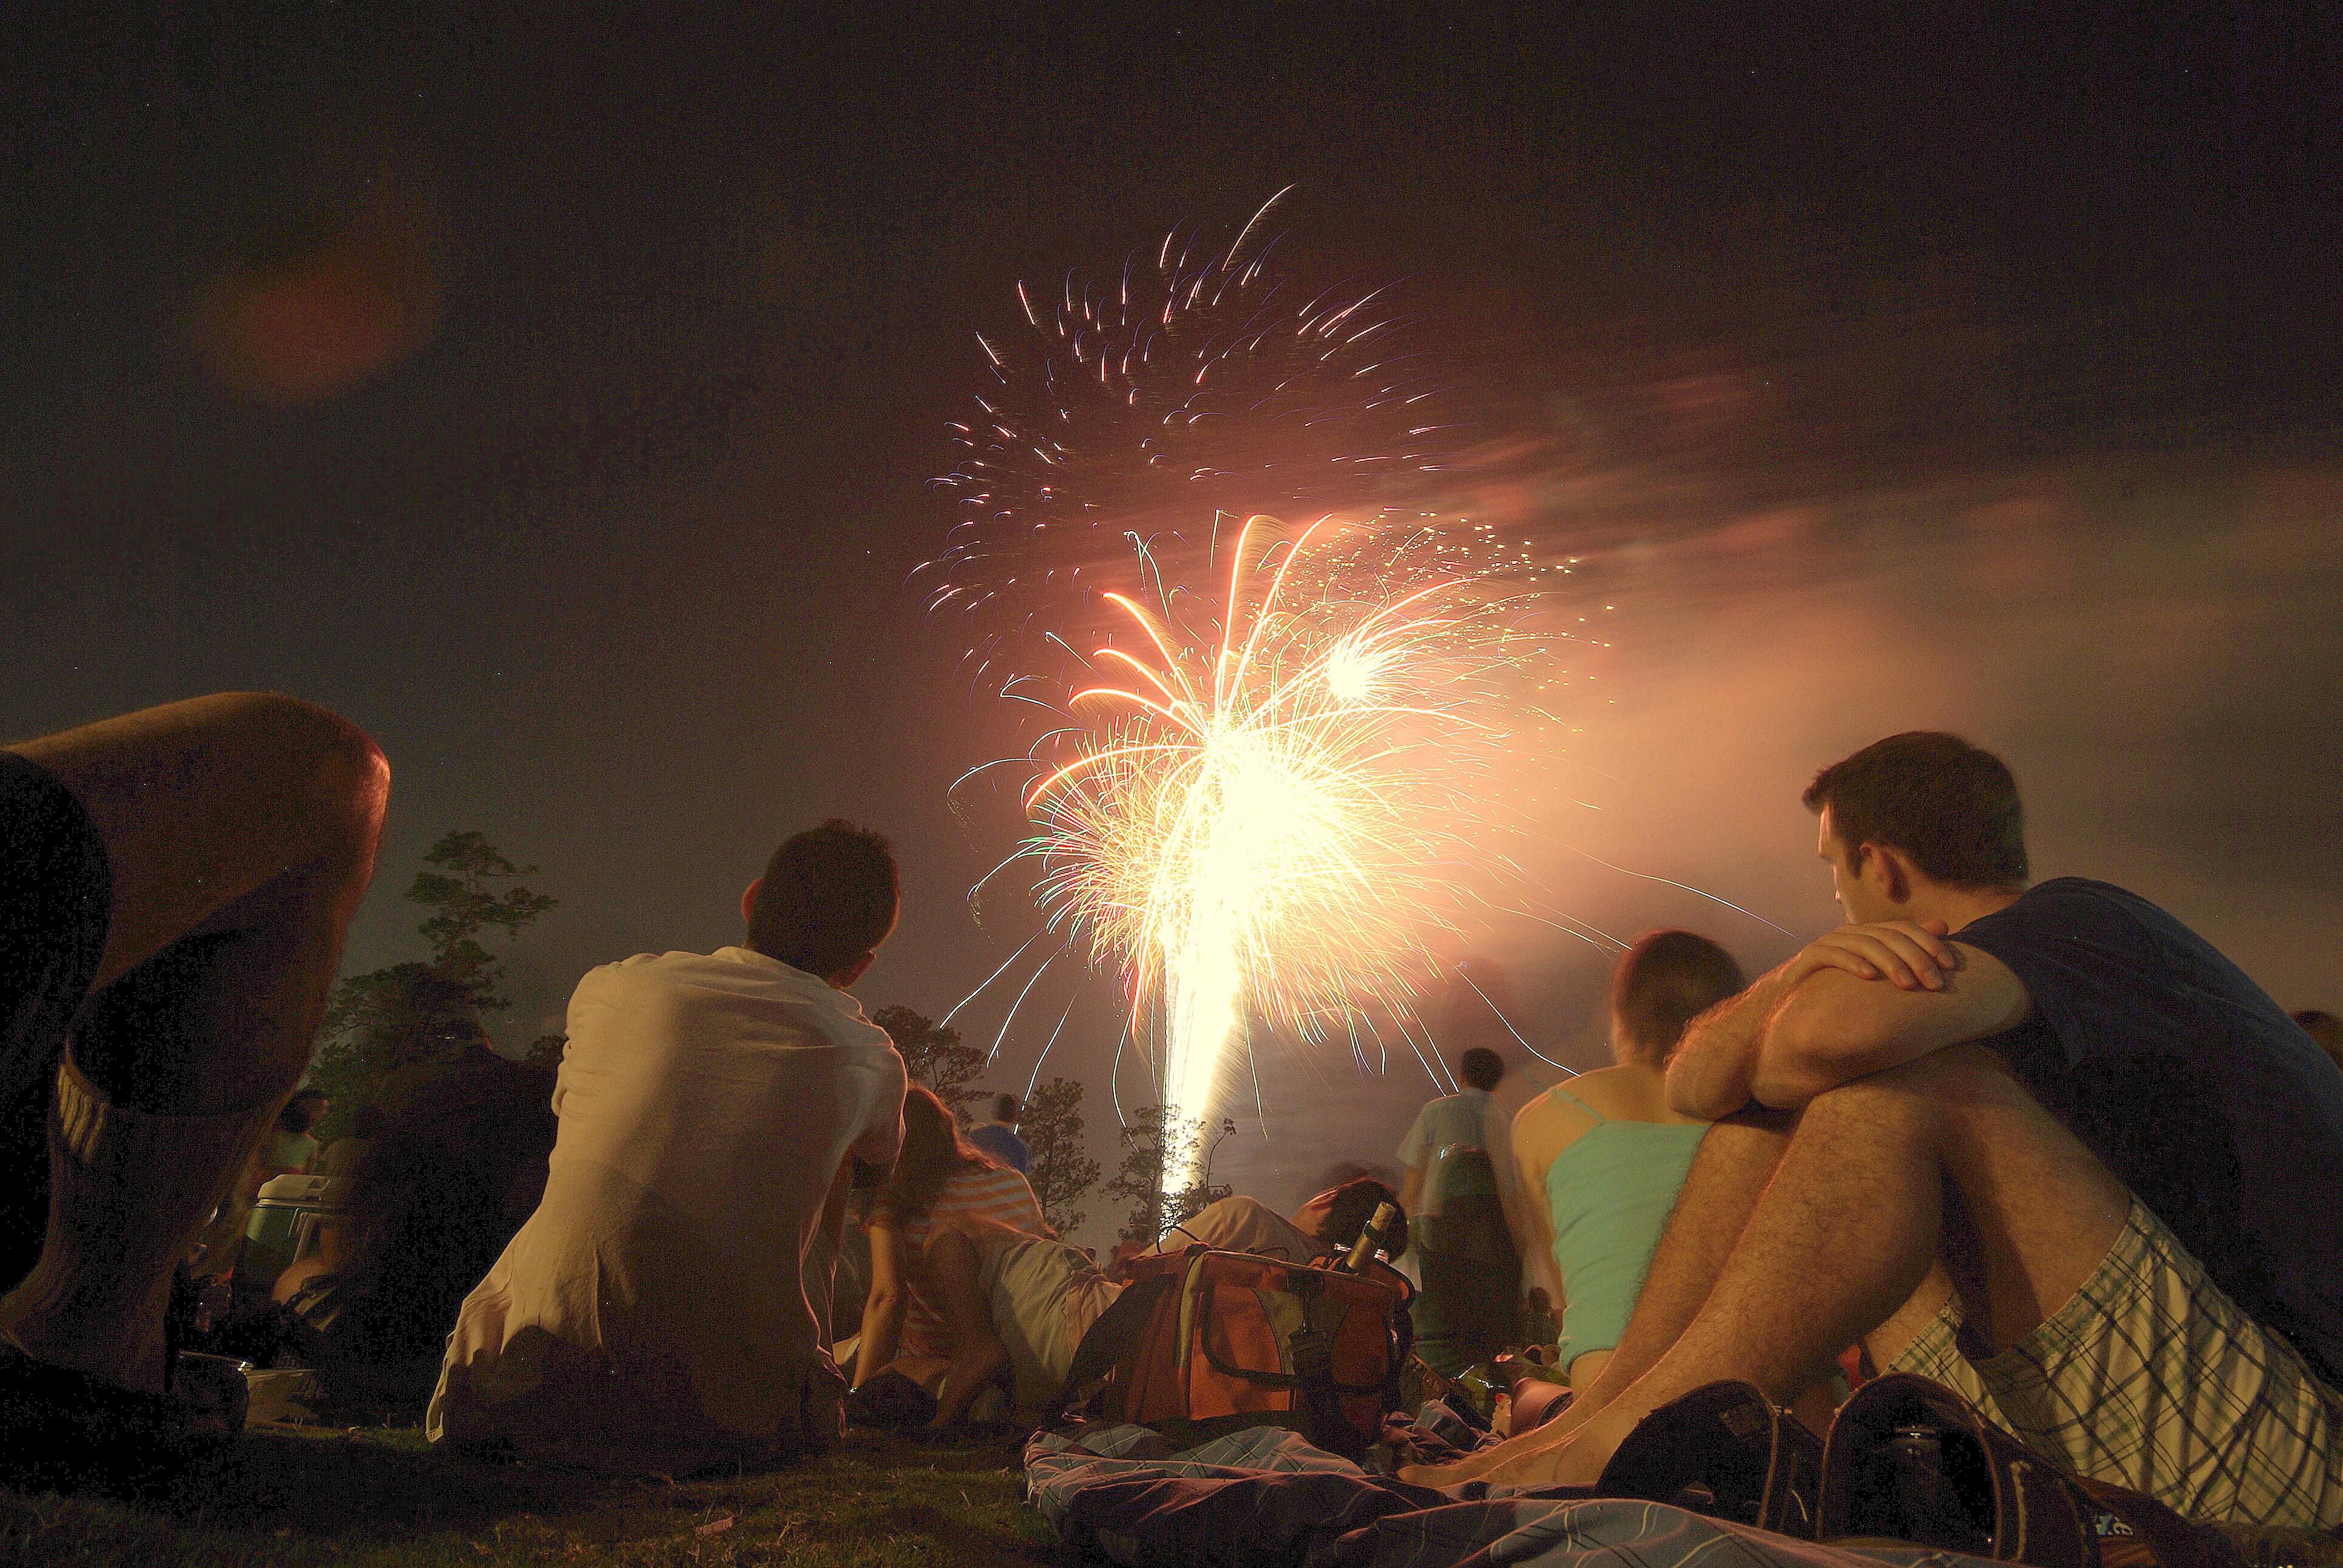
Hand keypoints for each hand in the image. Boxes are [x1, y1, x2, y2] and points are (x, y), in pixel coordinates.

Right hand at [1787, 918, 1955, 990]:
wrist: (1793, 996)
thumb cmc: (1841, 985)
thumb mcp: (1879, 969)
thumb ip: (1908, 948)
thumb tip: (1943, 926)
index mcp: (1870, 933)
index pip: (1905, 929)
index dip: (1930, 943)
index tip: (1951, 966)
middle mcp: (1852, 933)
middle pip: (1890, 936)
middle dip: (1917, 958)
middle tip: (1936, 983)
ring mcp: (1830, 942)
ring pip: (1866, 944)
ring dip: (1890, 963)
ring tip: (1909, 985)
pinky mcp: (1810, 957)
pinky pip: (1833, 955)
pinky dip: (1853, 964)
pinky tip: (1870, 977)